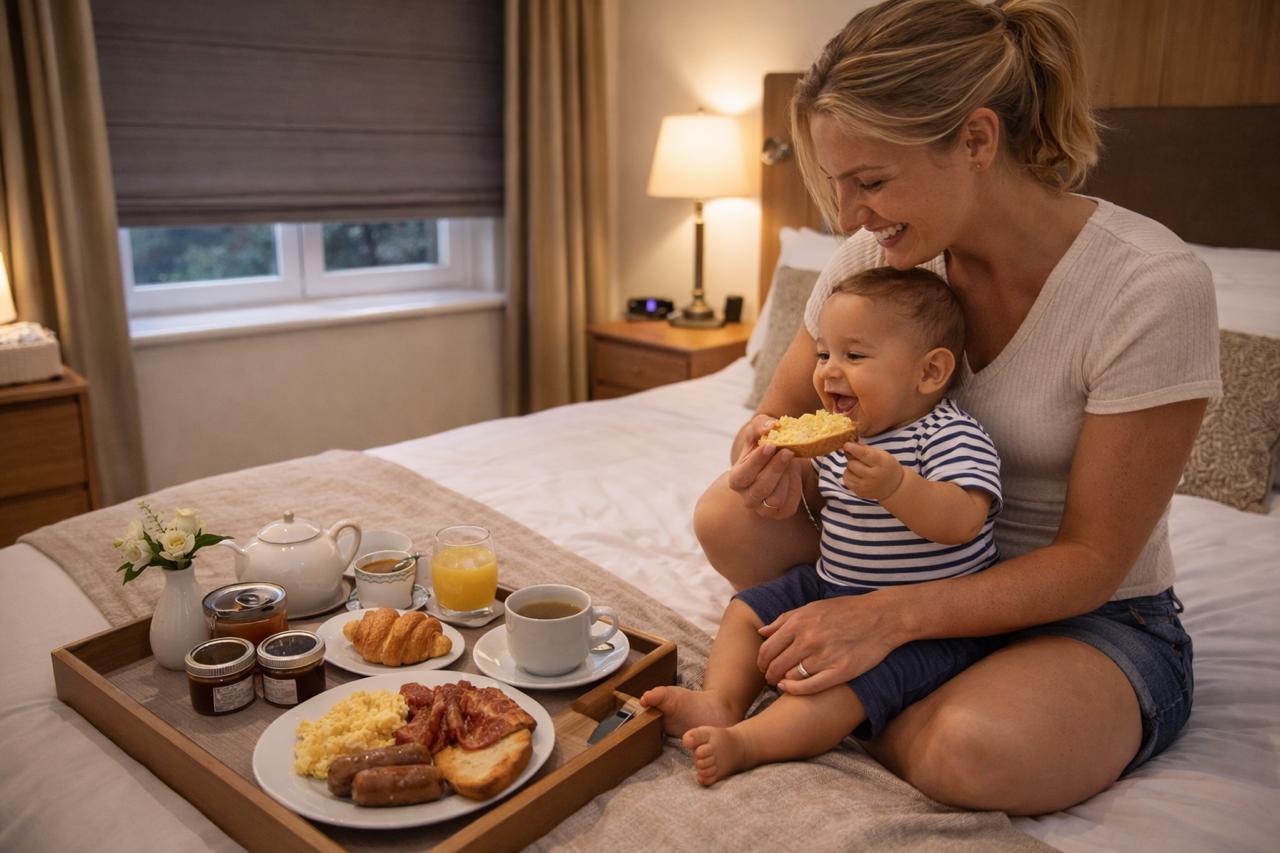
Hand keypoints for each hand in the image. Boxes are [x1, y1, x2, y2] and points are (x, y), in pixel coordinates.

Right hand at [728, 418, 802, 518]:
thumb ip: (761, 426)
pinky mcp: (779, 513)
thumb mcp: (759, 431)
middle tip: (788, 451)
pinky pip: (788, 506)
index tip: (771, 445)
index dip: (757, 461)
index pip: (744, 474)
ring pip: (775, 498)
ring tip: (791, 460)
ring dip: (786, 478)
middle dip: (775, 468)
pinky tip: (792, 473)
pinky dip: (794, 488)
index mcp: (736, 479)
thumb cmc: (764, 444)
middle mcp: (746, 497)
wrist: (777, 461)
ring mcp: (762, 509)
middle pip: (761, 488)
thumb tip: (771, 426)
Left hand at [756, 595, 900, 694]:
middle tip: (770, 678)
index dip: (761, 661)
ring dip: (782, 682)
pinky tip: (789, 689)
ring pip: (790, 677)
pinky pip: (809, 687)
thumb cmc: (845, 610)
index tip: (763, 666)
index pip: (767, 649)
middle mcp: (808, 640)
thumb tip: (761, 632)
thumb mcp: (812, 608)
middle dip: (769, 674)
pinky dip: (794, 690)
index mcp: (799, 623)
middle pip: (775, 665)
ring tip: (782, 683)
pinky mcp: (840, 672)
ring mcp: (824, 657)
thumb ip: (784, 620)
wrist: (881, 617)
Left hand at [842, 440, 904, 501]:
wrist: (894, 487)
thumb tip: (849, 444)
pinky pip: (846, 480)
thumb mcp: (882, 455)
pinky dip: (848, 475)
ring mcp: (866, 486)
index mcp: (881, 463)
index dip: (853, 449)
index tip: (846, 445)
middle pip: (852, 463)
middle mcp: (874, 476)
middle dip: (852, 459)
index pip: (864, 455)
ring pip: (847, 472)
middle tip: (857, 458)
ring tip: (858, 467)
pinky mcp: (860, 492)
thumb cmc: (886, 466)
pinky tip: (856, 474)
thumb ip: (866, 449)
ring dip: (850, 467)